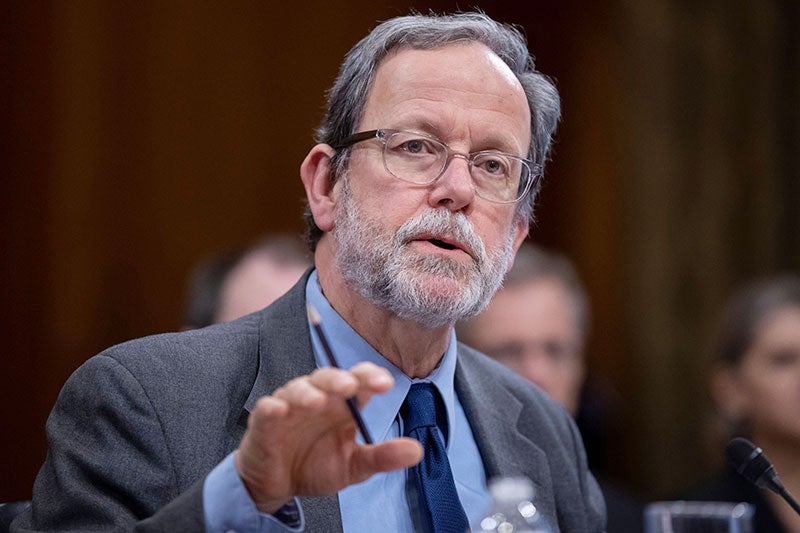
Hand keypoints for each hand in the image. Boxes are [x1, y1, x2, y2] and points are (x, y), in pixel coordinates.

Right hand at [234, 361, 422, 512]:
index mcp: (342, 405)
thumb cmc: (316, 466)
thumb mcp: (354, 466)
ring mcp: (290, 406)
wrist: (278, 485)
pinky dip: (272, 407)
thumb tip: (416, 451)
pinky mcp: (264, 421)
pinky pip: (266, 408)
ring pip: (298, 388)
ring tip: (317, 402)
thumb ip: (382, 456)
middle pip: (328, 378)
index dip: (370, 376)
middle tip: (351, 386)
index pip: (358, 380)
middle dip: (340, 379)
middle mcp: (317, 398)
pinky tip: (279, 410)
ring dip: (307, 392)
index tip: (386, 384)